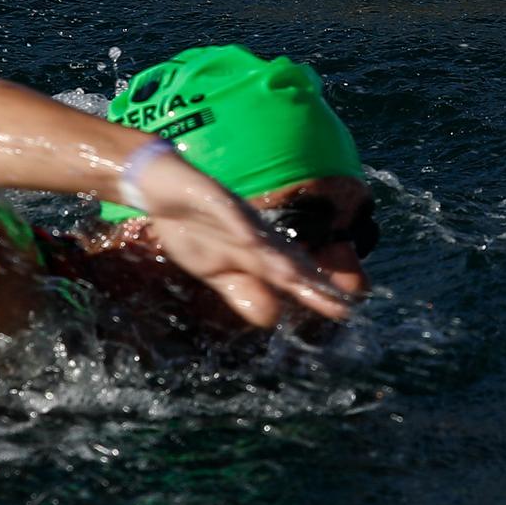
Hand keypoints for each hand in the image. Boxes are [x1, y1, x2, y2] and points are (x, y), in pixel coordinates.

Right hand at [130, 150, 355, 327]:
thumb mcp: (215, 271)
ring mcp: (236, 215)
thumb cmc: (193, 229)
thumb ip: (243, 290)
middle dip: (310, 281)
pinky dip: (239, 226)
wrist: (162, 186)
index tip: (343, 313)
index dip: (314, 294)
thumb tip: (272, 318)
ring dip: (281, 259)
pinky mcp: (212, 197)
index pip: (290, 277)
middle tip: (340, 304)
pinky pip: (227, 213)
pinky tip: (250, 241)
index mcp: (254, 254)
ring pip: (262, 239)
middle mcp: (254, 235)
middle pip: (286, 259)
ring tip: (300, 280)